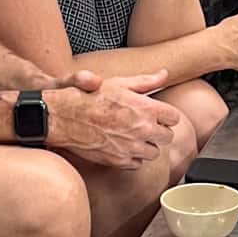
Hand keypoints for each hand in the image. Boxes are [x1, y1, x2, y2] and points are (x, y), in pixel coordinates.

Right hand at [45, 74, 179, 168]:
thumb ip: (146, 80)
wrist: (63, 116)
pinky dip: (132, 157)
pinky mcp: (119, 160)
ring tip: (133, 136)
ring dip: (147, 145)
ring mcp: (131, 147)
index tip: (157, 115)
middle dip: (158, 131)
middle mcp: (142, 129)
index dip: (166, 116)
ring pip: (154, 153)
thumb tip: (165, 73)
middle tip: (144, 125)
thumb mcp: (119, 83)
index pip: (174, 118)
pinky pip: (137, 163)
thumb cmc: (89, 96)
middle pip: (167, 137)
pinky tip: (122, 146)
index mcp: (146, 108)